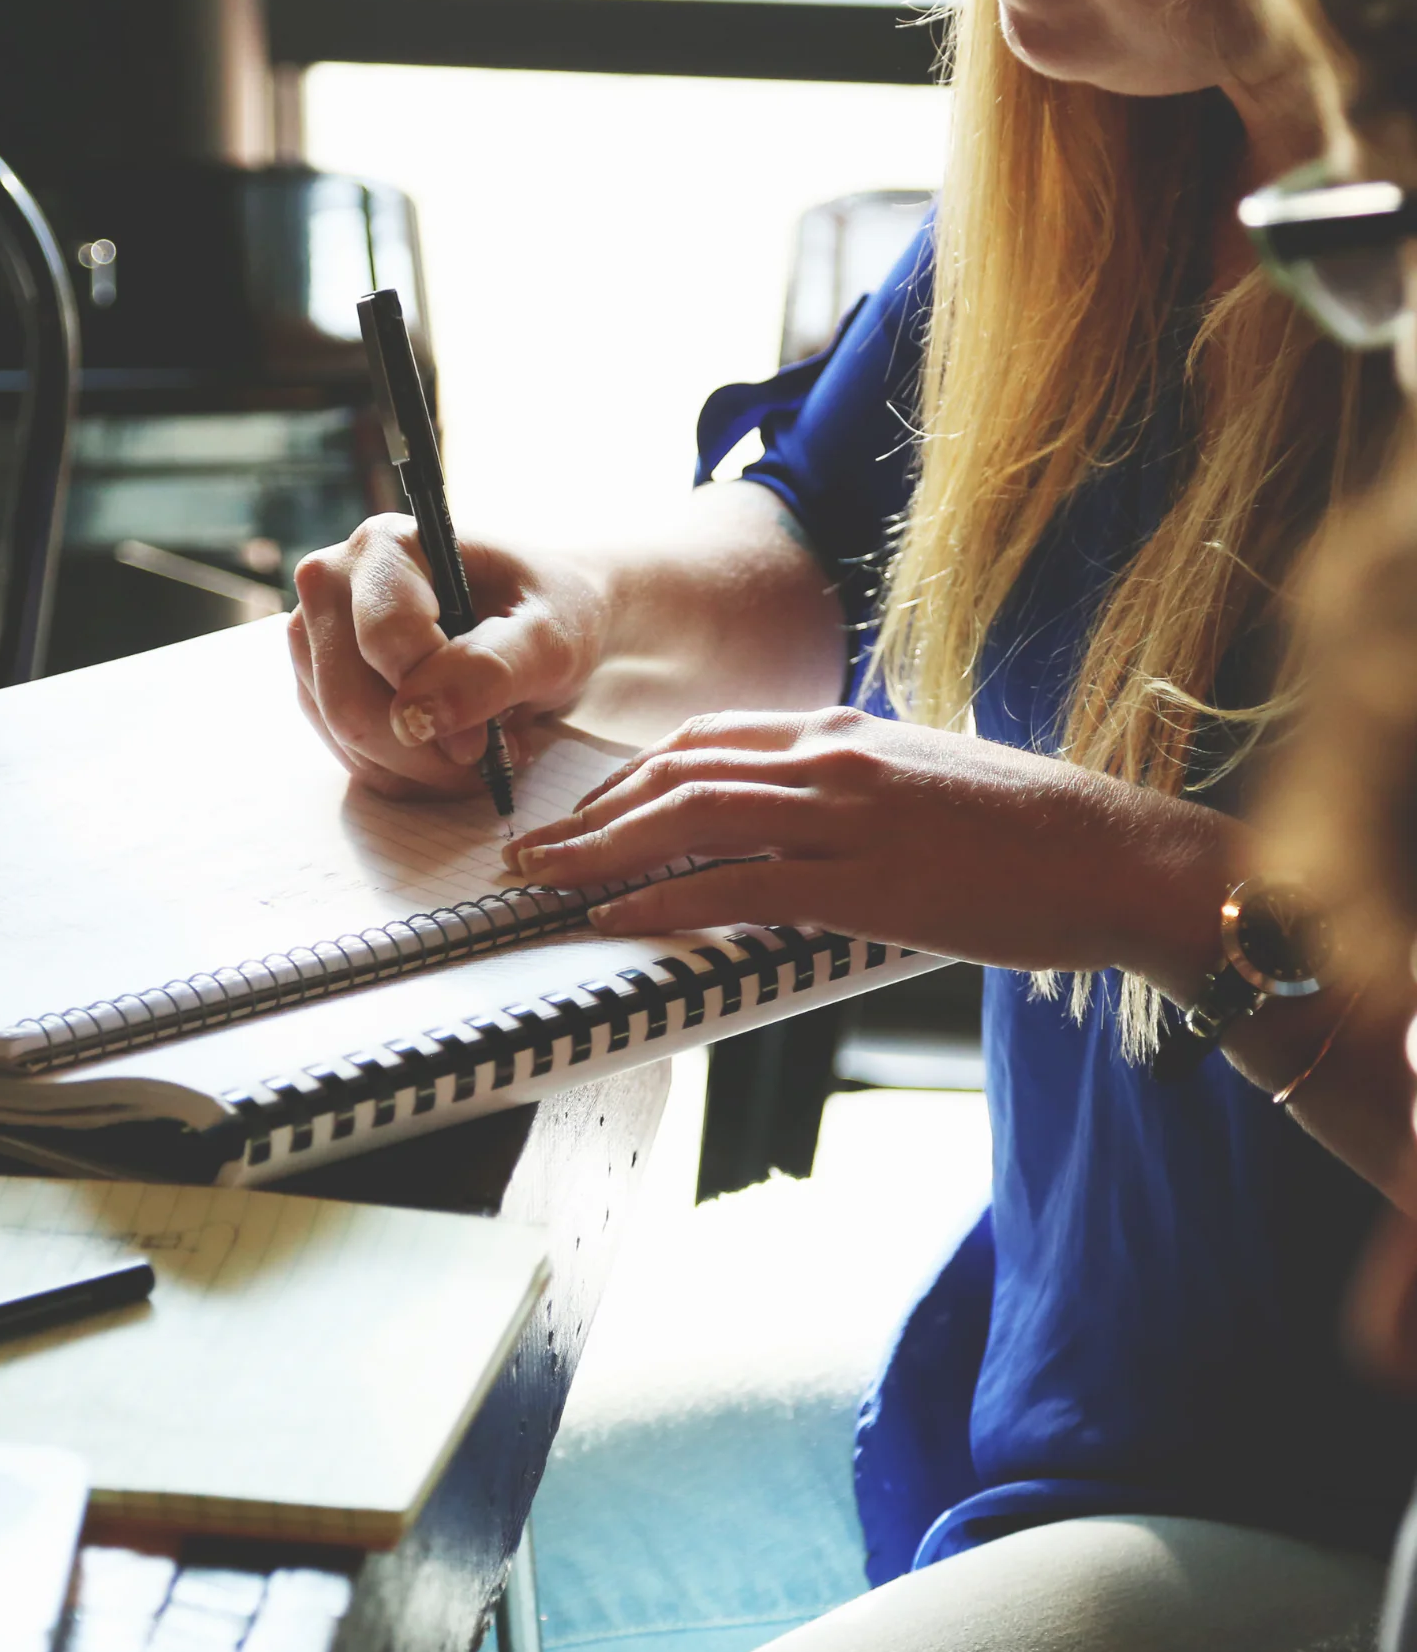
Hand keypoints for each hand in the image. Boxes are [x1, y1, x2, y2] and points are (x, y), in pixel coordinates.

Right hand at [289, 514, 604, 798]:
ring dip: (421, 768)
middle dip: (426, 750)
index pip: (384, 640)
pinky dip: (407, 774)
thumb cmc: (551, 613)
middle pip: (350, 702)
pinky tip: (450, 752)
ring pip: (346, 738)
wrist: (542, 622)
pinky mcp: (320, 686)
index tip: (489, 736)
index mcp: (386, 546)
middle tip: (490, 754)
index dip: (438, 700)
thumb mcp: (550, 637)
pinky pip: (350, 756)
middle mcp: (333, 584)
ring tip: (480, 747)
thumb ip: (491, 668)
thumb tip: (417, 718)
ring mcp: (316, 638)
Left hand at [503, 707, 1234, 986]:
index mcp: (843, 731)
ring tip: (545, 881)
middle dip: (590, 813)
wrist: (1121, 856)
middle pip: (676, 772)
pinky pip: (738, 885)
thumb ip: (848, 787)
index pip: (704, 740)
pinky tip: (617, 920)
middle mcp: (832, 757)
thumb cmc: (1031, 830)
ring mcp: (846, 815)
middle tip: (530, 850)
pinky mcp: (866, 881)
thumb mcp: (923, 780)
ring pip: (689, 819)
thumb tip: (791, 816)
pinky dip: (665, 902)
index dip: (627, 777)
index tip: (583, 811)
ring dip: (601, 852)